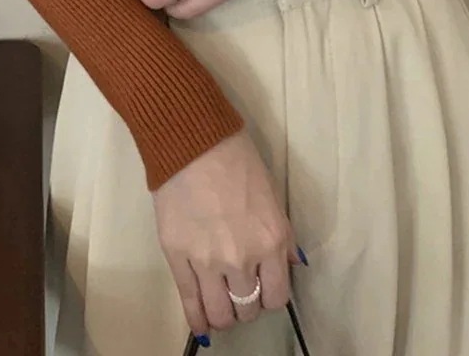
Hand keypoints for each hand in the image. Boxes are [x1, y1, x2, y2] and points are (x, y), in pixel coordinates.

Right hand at [152, 128, 304, 338]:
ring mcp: (208, 261)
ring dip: (223, 314)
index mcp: (271, 241)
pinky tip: (200, 326)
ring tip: (219, 305)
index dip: (269, 297)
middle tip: (239, 291)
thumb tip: (291, 263)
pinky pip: (189, 300)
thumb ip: (282, 235)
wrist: (192, 141)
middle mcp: (243, 258)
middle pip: (248, 307)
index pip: (277, 296)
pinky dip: (196, 319)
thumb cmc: (235, 159)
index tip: (262, 290)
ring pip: (220, 312)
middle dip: (246, 304)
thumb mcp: (271, 195)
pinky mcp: (177, 256)